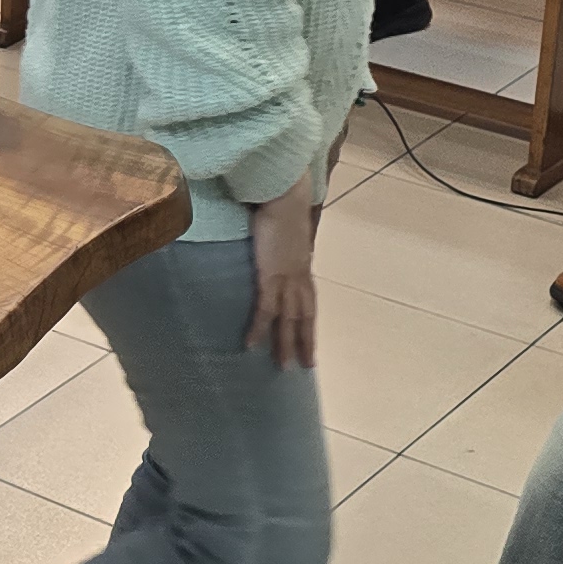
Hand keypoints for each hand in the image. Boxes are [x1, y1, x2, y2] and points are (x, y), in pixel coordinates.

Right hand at [244, 178, 322, 368]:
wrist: (284, 196)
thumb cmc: (281, 206)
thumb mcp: (284, 231)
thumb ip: (281, 244)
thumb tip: (275, 246)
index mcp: (302, 266)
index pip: (309, 302)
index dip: (310, 323)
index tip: (311, 342)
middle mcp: (298, 276)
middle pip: (304, 317)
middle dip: (305, 342)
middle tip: (305, 366)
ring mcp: (286, 278)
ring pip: (289, 319)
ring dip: (286, 344)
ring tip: (283, 367)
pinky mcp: (270, 275)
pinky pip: (265, 309)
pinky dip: (260, 328)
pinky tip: (251, 345)